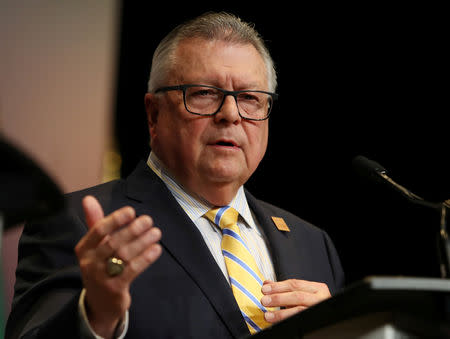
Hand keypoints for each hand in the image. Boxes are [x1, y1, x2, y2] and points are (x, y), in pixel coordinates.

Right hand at [75, 196, 161, 338]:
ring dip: (143, 242)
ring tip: (156, 232)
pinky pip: (132, 270)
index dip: (115, 219)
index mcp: (84, 249)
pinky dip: (146, 258)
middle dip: (133, 229)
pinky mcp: (115, 289)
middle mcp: (90, 262)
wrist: (100, 303)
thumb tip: (88, 198)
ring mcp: (101, 277)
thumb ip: (94, 221)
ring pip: (124, 255)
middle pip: (113, 242)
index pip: (98, 230)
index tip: (131, 211)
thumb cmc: (101, 266)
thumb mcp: (95, 246)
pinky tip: (156, 249)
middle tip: (149, 220)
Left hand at [261, 279, 330, 323]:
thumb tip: (267, 284)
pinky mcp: (316, 322)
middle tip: (265, 300)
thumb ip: (285, 289)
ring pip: (299, 310)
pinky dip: (287, 321)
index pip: (295, 284)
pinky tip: (278, 322)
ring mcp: (319, 310)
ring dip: (281, 313)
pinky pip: (300, 321)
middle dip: (278, 298)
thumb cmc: (313, 305)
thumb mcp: (302, 293)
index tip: (265, 288)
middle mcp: (320, 299)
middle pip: (297, 296)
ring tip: (268, 315)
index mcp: (318, 289)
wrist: (329, 320)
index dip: (278, 286)